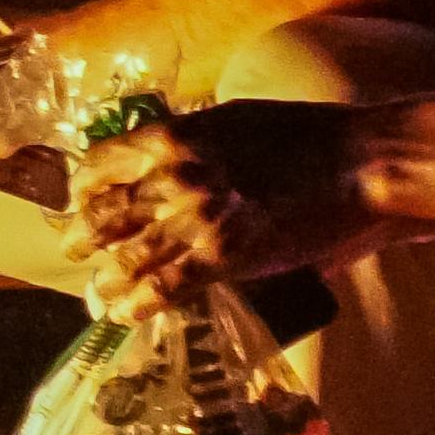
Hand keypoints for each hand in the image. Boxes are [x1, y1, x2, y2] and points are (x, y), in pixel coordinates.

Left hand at [70, 101, 379, 316]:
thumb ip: (193, 142)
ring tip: (98, 294)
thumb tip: (166, 160)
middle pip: (102, 214)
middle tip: (73, 250)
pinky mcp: (225, 258)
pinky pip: (164, 288)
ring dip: (105, 281)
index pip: (100, 163)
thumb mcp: (234, 120)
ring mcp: (196, 220)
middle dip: (81, 237)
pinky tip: (127, 314)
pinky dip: (139, 304)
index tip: (79, 199)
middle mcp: (173, 177)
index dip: (82, 186)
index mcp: (173, 137)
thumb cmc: (309, 135)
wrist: (361, 162)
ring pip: (125, 258)